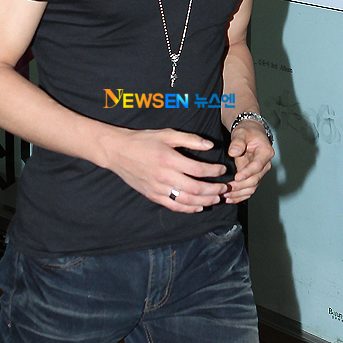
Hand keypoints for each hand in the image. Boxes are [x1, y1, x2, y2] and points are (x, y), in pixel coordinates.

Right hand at [106, 128, 229, 212]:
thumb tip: (210, 145)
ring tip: (216, 198)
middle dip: (213, 189)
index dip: (214, 171)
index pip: (198, 169)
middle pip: (195, 189)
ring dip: (204, 201)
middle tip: (224, 188)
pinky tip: (198, 207)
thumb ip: (189, 139)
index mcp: (169, 159)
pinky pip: (173, 206)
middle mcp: (165, 176)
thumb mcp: (166, 134)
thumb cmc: (143, 140)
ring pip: (186, 201)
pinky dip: (188, 209)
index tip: (222, 169)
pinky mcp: (152, 195)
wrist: (118, 151)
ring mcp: (158, 188)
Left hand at [226, 120, 273, 202]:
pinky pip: (248, 189)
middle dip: (240, 186)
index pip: (257, 166)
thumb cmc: (247, 131)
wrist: (250, 132)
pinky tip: (230, 198)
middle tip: (227, 188)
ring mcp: (260, 172)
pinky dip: (240, 196)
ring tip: (226, 195)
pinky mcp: (253, 177)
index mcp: (265, 152)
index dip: (247, 173)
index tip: (237, 177)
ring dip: (239, 194)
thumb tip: (234, 152)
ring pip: (252, 187)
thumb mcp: (241, 132)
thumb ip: (238, 142)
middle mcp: (265, 164)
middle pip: (255, 180)